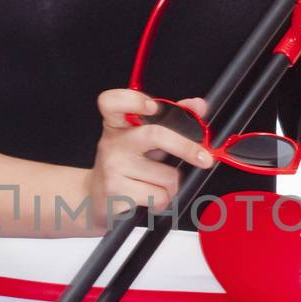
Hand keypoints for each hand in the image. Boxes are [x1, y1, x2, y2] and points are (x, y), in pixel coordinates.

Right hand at [83, 90, 215, 232]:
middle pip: (155, 135)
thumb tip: (198, 105)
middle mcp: (112, 143)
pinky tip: (148, 198)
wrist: (95, 199)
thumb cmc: (125, 165)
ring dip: (171, 185)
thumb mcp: (143, 139)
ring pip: (166, 176)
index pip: (114, 102)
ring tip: (155, 185)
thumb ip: (171, 119)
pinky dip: (163, 201)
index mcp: (116, 124)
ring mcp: (112, 168)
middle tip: (204, 159)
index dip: (134, 100)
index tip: (154, 106)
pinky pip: (159, 196)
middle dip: (186, 148)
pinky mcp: (116, 193)